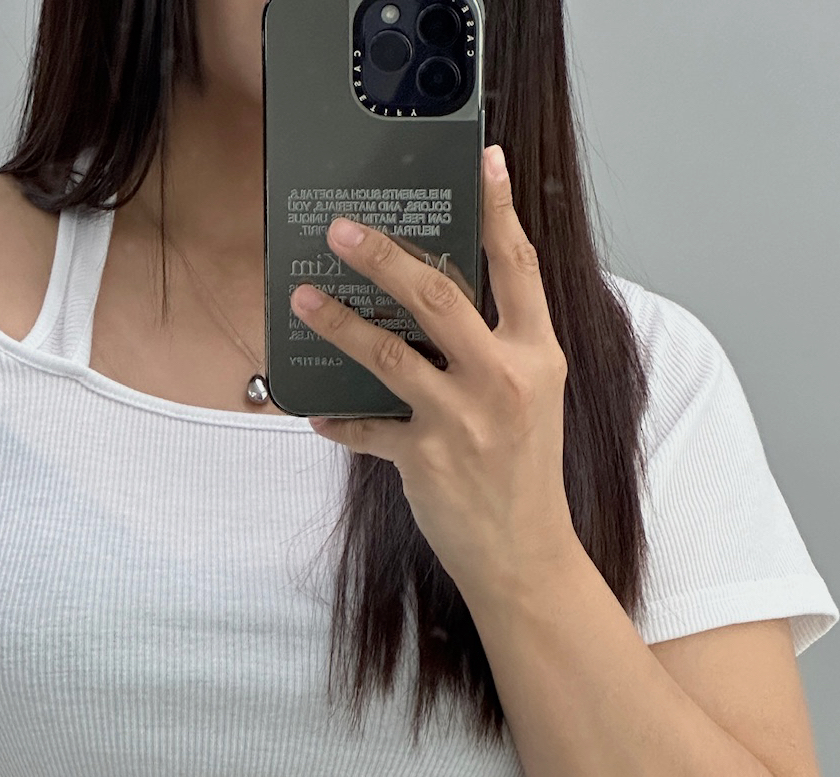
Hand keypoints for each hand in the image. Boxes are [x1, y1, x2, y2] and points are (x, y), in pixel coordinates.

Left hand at [290, 145, 581, 601]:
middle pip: (437, 295)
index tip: (484, 161)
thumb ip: (499, 347)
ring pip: (388, 352)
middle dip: (383, 258)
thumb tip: (448, 304)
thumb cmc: (524, 472)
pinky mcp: (424, 458)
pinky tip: (319, 414)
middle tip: (342, 230)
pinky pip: (367, 427)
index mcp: (535, 354)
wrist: (524, 553)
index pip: (517, 266)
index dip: (499, 210)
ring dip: (339, 322)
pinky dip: (340, 421)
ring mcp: (461, 418)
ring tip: (304, 300)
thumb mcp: (533, 398)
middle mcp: (501, 378)